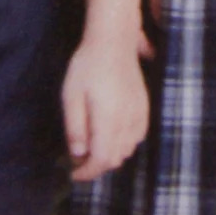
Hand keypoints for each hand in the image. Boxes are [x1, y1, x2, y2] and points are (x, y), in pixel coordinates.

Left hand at [62, 34, 149, 182]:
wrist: (113, 41)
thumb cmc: (87, 66)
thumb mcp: (71, 96)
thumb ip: (75, 128)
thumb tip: (78, 154)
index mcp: (108, 120)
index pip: (101, 160)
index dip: (87, 173)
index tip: (73, 174)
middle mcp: (127, 120)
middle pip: (115, 159)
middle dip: (96, 165)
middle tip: (79, 158)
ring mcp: (139, 113)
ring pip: (127, 149)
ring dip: (110, 154)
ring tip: (93, 144)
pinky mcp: (144, 106)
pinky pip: (138, 136)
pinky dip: (125, 142)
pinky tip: (112, 132)